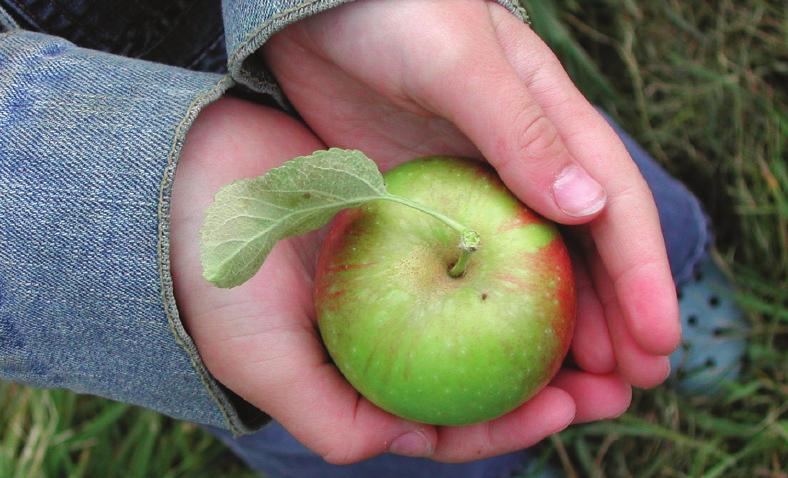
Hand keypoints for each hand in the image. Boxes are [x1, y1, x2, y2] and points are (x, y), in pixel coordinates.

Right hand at [174, 106, 626, 464]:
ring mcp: (402, 279)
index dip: (506, 423)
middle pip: (481, 370)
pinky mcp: (408, 224)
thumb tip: (412, 438)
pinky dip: (511, 261)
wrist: (194, 180)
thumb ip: (330, 420)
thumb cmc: (217, 277)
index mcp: (362, 375)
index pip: (445, 417)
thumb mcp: (262, 363)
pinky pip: (472, 248)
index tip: (562, 408)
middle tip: (616, 385)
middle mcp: (390, 332)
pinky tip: (557, 259)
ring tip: (606, 331)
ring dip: (545, 324)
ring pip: (486, 312)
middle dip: (548, 384)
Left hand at [262, 0, 678, 385]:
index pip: (615, 204)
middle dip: (617, 317)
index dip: (642, 274)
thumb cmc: (390, 15)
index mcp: (552, 121)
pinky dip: (496, 312)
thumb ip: (518, 129)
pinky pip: (475, 269)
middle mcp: (525, 162)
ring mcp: (479, 189)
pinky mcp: (433, 206)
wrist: (314, 13)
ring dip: (562, 328)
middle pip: (585, 250)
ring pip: (535, 269)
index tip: (659, 339)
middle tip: (632, 384)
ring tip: (584, 389)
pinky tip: (504, 352)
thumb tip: (590, 205)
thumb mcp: (456, 60)